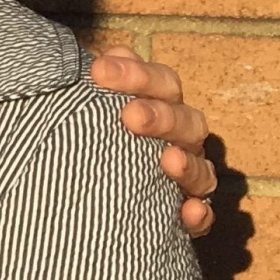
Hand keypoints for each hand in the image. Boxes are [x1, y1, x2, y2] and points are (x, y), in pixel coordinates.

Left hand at [91, 46, 217, 237]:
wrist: (78, 199)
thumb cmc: (82, 140)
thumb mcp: (80, 111)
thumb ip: (89, 88)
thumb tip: (86, 64)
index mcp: (156, 107)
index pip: (160, 83)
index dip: (136, 74)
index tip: (99, 71)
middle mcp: (177, 139)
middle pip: (185, 121)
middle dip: (160, 116)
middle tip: (130, 116)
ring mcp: (184, 177)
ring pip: (200, 167)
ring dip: (186, 163)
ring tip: (167, 160)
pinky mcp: (182, 215)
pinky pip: (201, 216)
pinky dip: (198, 214)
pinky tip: (188, 212)